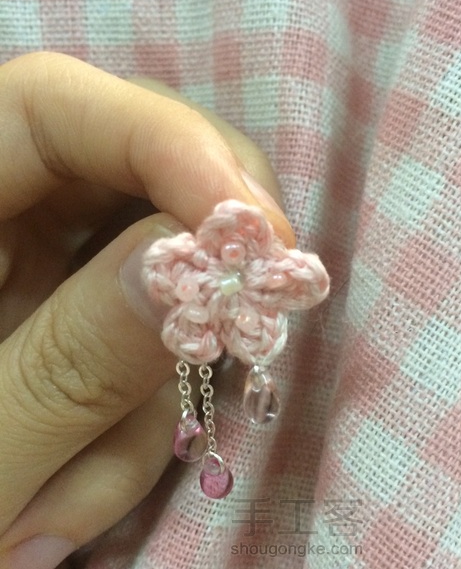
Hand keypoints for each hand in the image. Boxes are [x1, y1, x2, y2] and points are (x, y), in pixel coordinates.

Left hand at [0, 52, 292, 568]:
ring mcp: (44, 275)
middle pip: (137, 174)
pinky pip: (147, 349)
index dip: (170, 145)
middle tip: (249, 328)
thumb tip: (197, 275)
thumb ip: (71, 367)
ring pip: (161, 282)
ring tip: (55, 514)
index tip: (256, 235)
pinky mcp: (80, 329)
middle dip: (204, 260)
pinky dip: (130, 432)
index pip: (52, 108)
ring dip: (144, 404)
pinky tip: (60, 503)